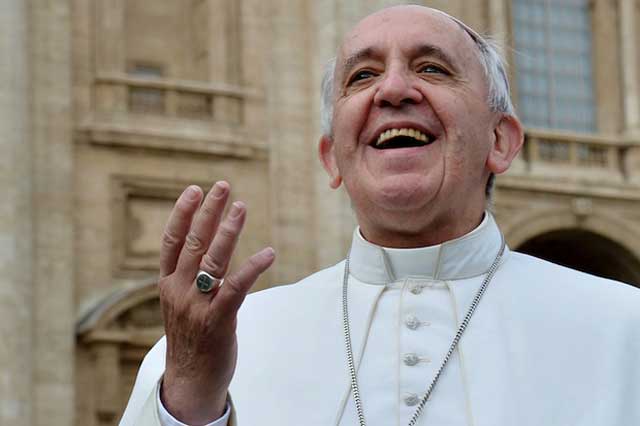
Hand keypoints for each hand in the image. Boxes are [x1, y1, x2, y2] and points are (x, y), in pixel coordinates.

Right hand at [158, 181, 274, 424]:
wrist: (190, 380)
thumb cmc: (192, 338)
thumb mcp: (183, 303)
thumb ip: (193, 276)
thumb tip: (212, 245)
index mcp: (168, 284)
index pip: (171, 241)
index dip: (182, 213)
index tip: (195, 190)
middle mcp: (178, 291)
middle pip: (192, 242)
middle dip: (209, 212)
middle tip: (223, 187)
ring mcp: (196, 305)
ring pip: (212, 259)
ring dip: (228, 230)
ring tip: (241, 207)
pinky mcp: (217, 320)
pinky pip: (236, 287)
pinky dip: (252, 267)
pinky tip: (268, 253)